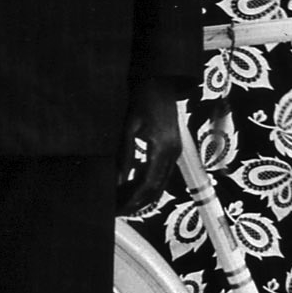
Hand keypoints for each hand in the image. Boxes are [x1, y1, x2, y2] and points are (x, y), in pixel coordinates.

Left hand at [116, 76, 182, 216]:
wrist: (160, 81)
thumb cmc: (144, 98)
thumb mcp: (129, 127)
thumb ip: (125, 156)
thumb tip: (117, 180)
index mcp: (163, 149)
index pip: (148, 185)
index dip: (133, 200)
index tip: (118, 209)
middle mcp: (172, 153)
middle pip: (156, 190)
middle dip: (137, 203)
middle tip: (117, 211)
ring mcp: (174, 151)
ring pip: (159, 183)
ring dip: (141, 195)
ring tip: (121, 201)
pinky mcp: (171, 148)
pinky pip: (160, 172)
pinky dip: (145, 182)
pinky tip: (130, 183)